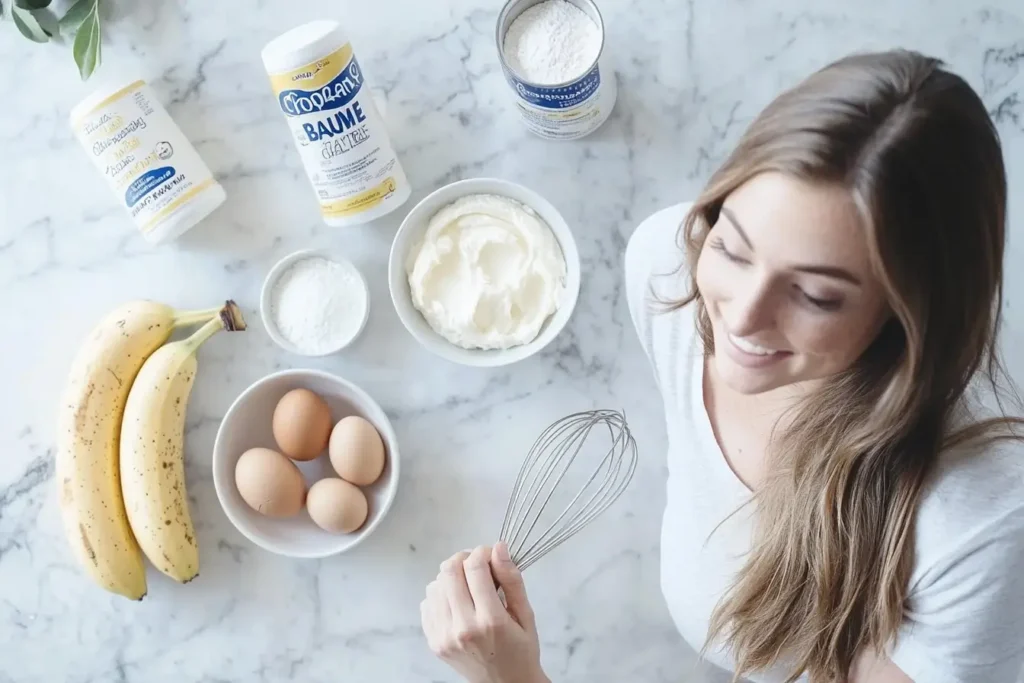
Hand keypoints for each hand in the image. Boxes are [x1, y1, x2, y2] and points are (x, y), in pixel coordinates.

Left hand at [421, 542, 548, 682]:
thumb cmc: (521, 651)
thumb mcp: (526, 615)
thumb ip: (512, 579)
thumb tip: (499, 548)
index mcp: (490, 621)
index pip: (475, 568)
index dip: (483, 552)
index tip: (492, 553)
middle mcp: (462, 628)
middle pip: (449, 571)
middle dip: (464, 558)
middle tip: (478, 565)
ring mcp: (443, 636)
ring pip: (435, 584)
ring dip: (452, 576)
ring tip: (469, 586)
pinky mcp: (433, 642)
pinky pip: (427, 602)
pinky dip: (440, 594)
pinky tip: (457, 601)